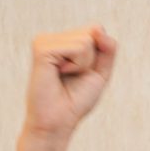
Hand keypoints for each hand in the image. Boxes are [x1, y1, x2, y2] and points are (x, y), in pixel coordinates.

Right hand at [22, 24, 117, 139]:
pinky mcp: (41, 48)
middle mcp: (52, 38)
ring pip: (86, 40)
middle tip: (74, 76)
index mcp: (63, 41)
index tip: (83, 73)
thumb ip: (108, 48)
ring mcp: (45, 41)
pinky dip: (77, 65)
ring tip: (66, 75)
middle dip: (92, 60)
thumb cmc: (77, 100)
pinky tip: (60, 74)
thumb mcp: (101, 72)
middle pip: (93, 32)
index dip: (100, 54)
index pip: (97, 30)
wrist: (59, 121)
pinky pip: (77, 48)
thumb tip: (98, 28)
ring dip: (84, 64)